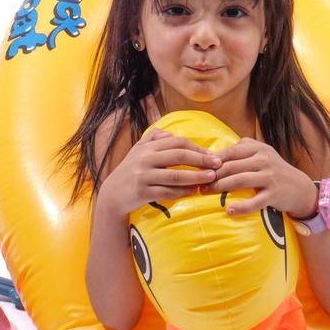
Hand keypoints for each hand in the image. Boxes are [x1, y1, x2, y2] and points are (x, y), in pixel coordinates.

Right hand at [97, 128, 220, 215]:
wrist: (112, 194)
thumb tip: (171, 134)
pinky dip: (183, 192)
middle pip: (179, 156)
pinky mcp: (143, 193)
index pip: (176, 143)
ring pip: (175, 176)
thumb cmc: (129, 171)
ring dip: (196, 177)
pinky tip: (193, 191)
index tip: (211, 154)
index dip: (196, 148)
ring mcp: (143, 177)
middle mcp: (145, 160)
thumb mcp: (137, 150)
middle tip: (217, 164)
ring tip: (210, 177)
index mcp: (147, 148)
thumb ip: (153, 138)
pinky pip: (167, 192)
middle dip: (201, 160)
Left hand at [202, 138, 316, 216]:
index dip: (212, 161)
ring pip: (239, 180)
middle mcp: (264, 160)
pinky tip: (229, 210)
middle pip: (231, 167)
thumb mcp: (261, 153)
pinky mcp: (274, 194)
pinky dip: (241, 207)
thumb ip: (241, 149)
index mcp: (258, 149)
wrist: (299, 187)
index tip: (198, 169)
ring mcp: (269, 177)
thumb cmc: (273, 170)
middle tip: (198, 183)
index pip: (229, 153)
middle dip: (212, 175)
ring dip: (220, 187)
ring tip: (206, 193)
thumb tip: (213, 153)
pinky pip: (255, 201)